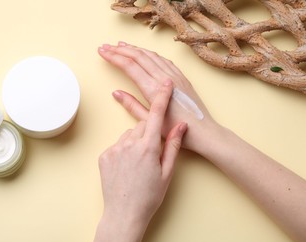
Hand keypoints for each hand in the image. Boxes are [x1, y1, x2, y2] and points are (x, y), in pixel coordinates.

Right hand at [98, 41, 222, 154]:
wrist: (203, 132)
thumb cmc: (176, 131)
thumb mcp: (151, 122)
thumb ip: (132, 106)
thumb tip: (117, 93)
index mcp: (154, 89)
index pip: (129, 66)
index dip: (114, 57)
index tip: (102, 52)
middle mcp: (164, 78)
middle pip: (139, 57)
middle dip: (120, 50)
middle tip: (106, 46)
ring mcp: (175, 76)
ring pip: (151, 56)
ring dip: (135, 49)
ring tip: (122, 46)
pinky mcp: (182, 77)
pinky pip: (164, 60)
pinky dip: (151, 54)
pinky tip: (145, 54)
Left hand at [98, 84, 186, 224]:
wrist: (124, 214)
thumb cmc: (149, 196)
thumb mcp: (167, 173)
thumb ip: (173, 146)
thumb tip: (181, 125)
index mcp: (148, 147)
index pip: (156, 115)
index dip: (162, 97)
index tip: (165, 83)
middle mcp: (129, 144)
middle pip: (141, 126)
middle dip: (148, 134)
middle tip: (152, 155)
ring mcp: (114, 149)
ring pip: (129, 135)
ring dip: (136, 142)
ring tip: (138, 165)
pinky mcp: (103, 156)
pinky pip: (117, 145)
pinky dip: (123, 150)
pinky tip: (127, 168)